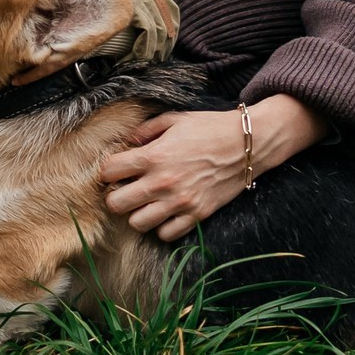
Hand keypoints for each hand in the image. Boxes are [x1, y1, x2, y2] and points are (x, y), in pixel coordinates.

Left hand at [98, 97, 323, 240]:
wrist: (246, 145)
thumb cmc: (210, 128)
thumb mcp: (174, 120)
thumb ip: (146, 130)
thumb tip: (128, 142)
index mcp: (153, 156)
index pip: (109, 171)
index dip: (108, 170)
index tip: (116, 169)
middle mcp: (162, 182)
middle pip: (116, 204)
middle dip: (116, 196)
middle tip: (126, 189)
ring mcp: (179, 202)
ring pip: (137, 223)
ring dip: (138, 213)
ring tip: (146, 203)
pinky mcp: (196, 215)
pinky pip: (166, 234)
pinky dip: (162, 226)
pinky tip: (166, 212)